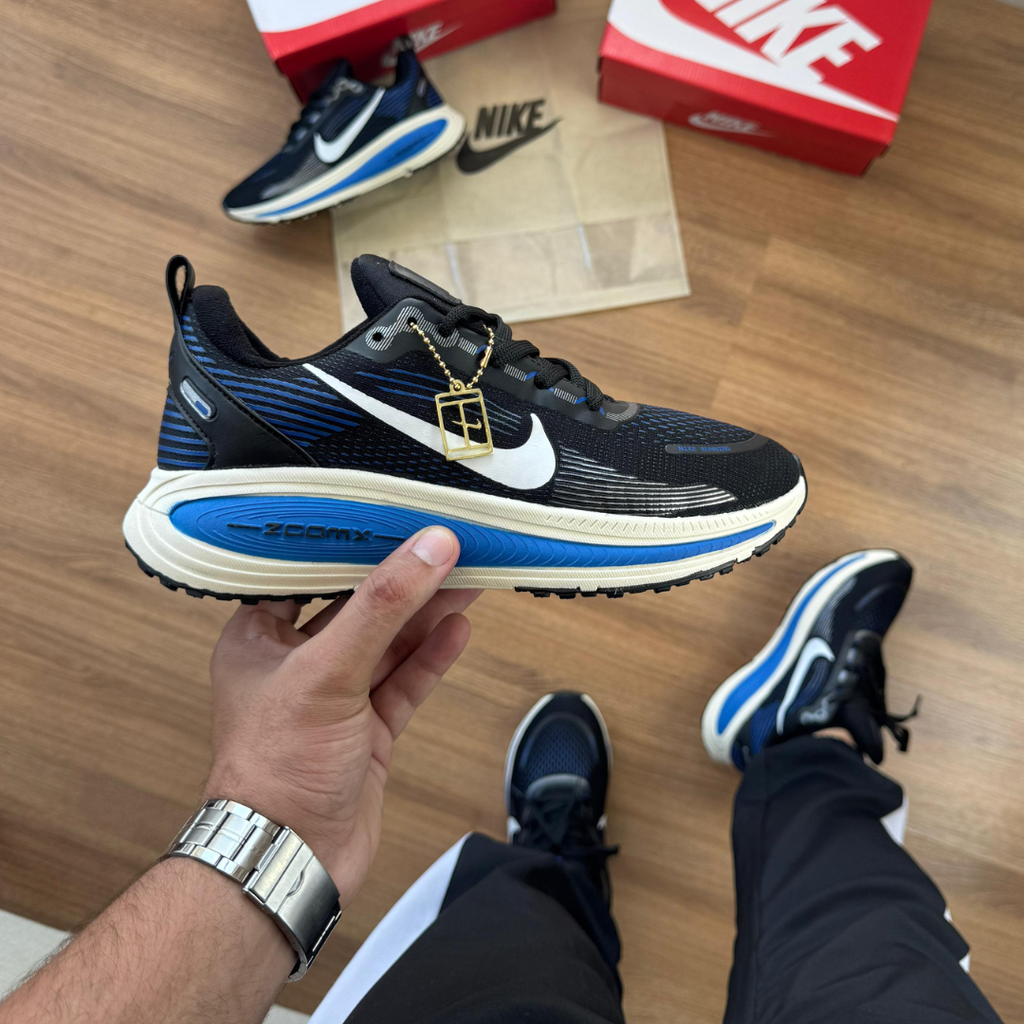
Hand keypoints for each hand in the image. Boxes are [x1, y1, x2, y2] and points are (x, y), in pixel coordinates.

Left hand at [203, 526, 478, 907]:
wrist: (290, 861)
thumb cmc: (275, 772)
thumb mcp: (328, 671)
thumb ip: (383, 607)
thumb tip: (428, 549)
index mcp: (259, 639)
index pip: (307, 574)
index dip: (350, 544)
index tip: (392, 516)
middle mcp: (296, 665)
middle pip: (358, 608)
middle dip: (402, 579)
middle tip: (444, 546)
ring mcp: (334, 699)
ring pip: (388, 644)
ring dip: (425, 613)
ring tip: (466, 577)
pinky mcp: (366, 730)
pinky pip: (404, 681)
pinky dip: (431, 656)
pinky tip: (457, 627)